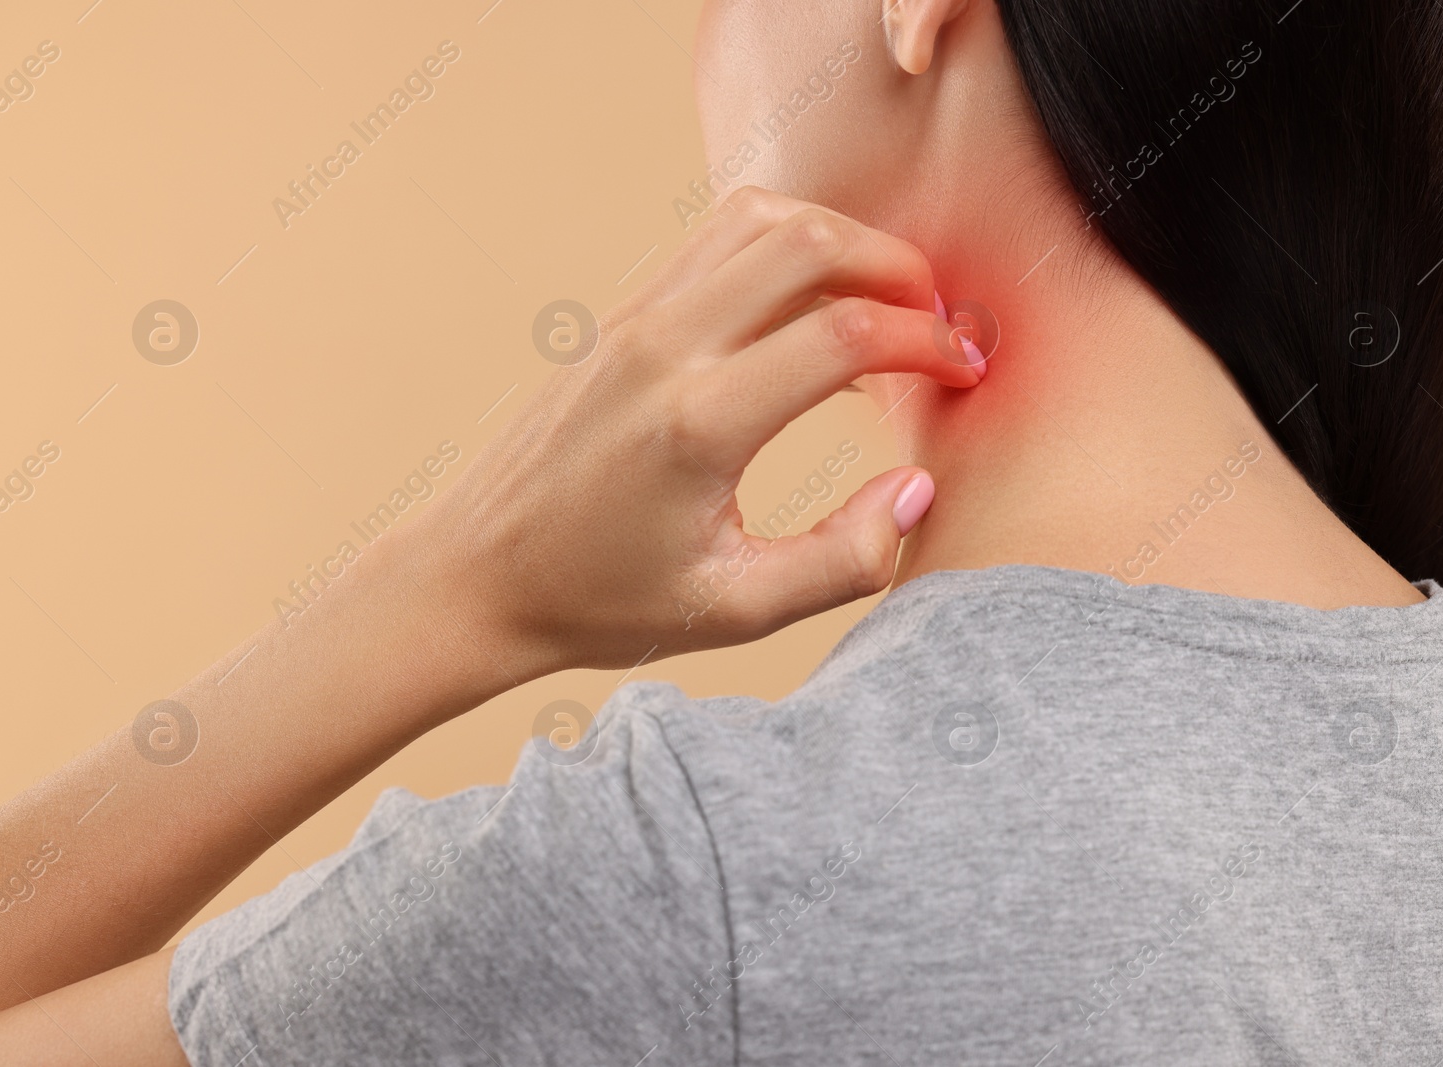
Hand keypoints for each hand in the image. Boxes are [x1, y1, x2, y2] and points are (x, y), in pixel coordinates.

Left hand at [418, 187, 983, 686]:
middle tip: (937, 323)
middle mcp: (664, 349)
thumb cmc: (600, 602)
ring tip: (885, 304)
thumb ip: (843, 561)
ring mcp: (634, 321)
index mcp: (699, 423)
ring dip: (841, 243)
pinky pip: (715, 242)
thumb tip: (916, 490)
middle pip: (809, 243)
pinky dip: (784, 248)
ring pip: (758, 221)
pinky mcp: (620, 318)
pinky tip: (813, 310)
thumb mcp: (734, 612)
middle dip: (898, 269)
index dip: (927, 343)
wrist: (478, 576)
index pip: (845, 335)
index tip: (963, 370)